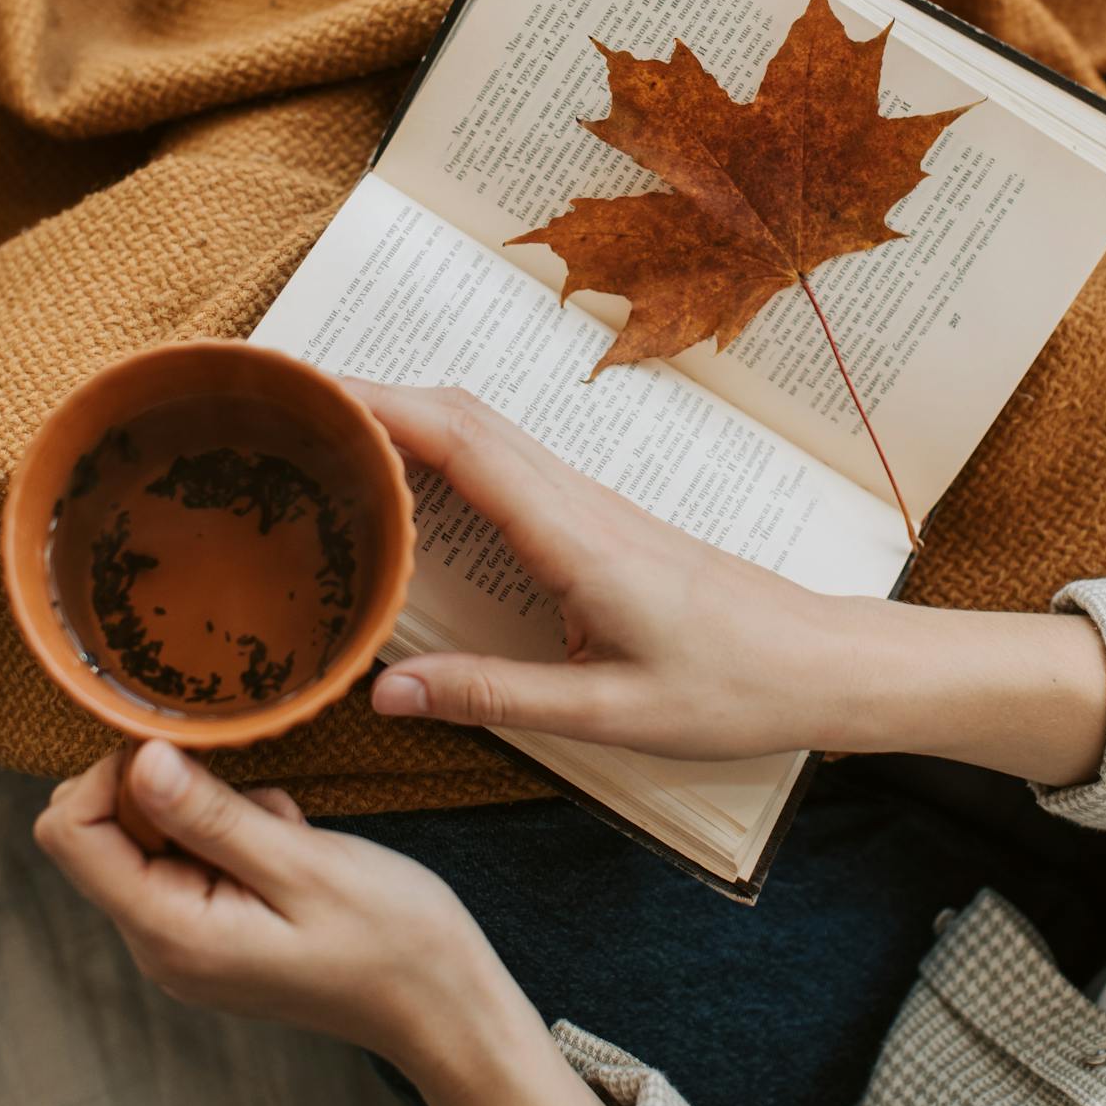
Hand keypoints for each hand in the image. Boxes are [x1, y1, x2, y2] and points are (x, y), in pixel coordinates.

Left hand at [34, 742, 625, 1105]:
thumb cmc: (391, 939)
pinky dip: (236, 831)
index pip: (69, 833)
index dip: (109, 772)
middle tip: (250, 795)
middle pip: (102, 831)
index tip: (184, 747)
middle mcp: (160, 943)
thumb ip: (212, 816)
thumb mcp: (304, 864)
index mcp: (169, 932)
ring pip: (152, 835)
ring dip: (212, 809)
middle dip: (165, 789)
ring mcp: (186, 940)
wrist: (444, 1008)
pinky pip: (194, 855)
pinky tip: (294, 848)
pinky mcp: (215, 930)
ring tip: (288, 832)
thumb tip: (137, 760)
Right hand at [354, 380, 1105, 785]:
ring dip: (401, 414)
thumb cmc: (734, 689)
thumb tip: (386, 691)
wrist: (825, 662)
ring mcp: (585, 502)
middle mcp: (574, 499)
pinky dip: (439, 448)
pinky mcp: (593, 520)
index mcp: (572, 533)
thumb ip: (496, 696)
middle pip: (458, 413)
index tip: (302, 392)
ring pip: (479, 428)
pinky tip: (404, 483)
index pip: (459, 440)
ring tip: (318, 431)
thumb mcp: (609, 713)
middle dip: (368, 393)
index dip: (377, 405)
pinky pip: (501, 462)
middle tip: (280, 403)